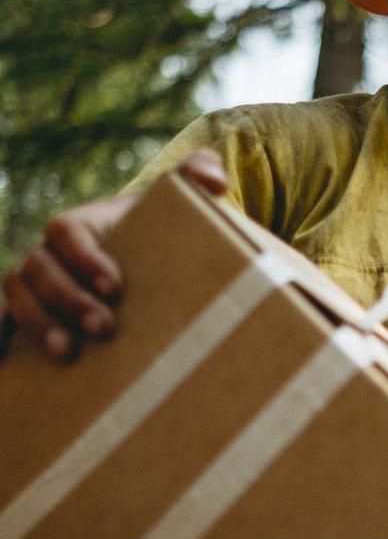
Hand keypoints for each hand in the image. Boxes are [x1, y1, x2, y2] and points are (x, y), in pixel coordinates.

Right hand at [0, 150, 227, 360]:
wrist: (143, 269)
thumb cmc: (160, 237)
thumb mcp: (178, 207)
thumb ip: (196, 179)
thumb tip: (214, 180)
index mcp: (81, 226)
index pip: (67, 233)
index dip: (85, 259)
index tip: (116, 288)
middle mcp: (49, 254)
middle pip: (39, 270)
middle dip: (68, 299)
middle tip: (103, 327)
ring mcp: (33, 286)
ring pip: (17, 297)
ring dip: (37, 324)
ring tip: (67, 352)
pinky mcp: (27, 315)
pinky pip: (1, 322)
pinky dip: (1, 335)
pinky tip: (9, 359)